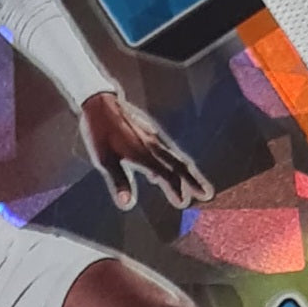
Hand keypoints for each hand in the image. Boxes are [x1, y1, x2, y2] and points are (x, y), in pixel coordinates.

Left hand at [80, 92, 212, 209]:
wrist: (100, 102)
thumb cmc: (99, 132)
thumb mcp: (104, 160)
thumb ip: (119, 181)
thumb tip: (126, 203)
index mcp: (145, 154)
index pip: (167, 175)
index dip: (176, 190)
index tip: (183, 203)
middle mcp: (154, 145)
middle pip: (179, 165)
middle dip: (194, 181)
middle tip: (208, 195)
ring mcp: (154, 137)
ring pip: (176, 157)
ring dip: (188, 172)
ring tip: (197, 184)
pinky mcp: (150, 132)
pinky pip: (167, 150)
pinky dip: (173, 162)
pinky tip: (162, 171)